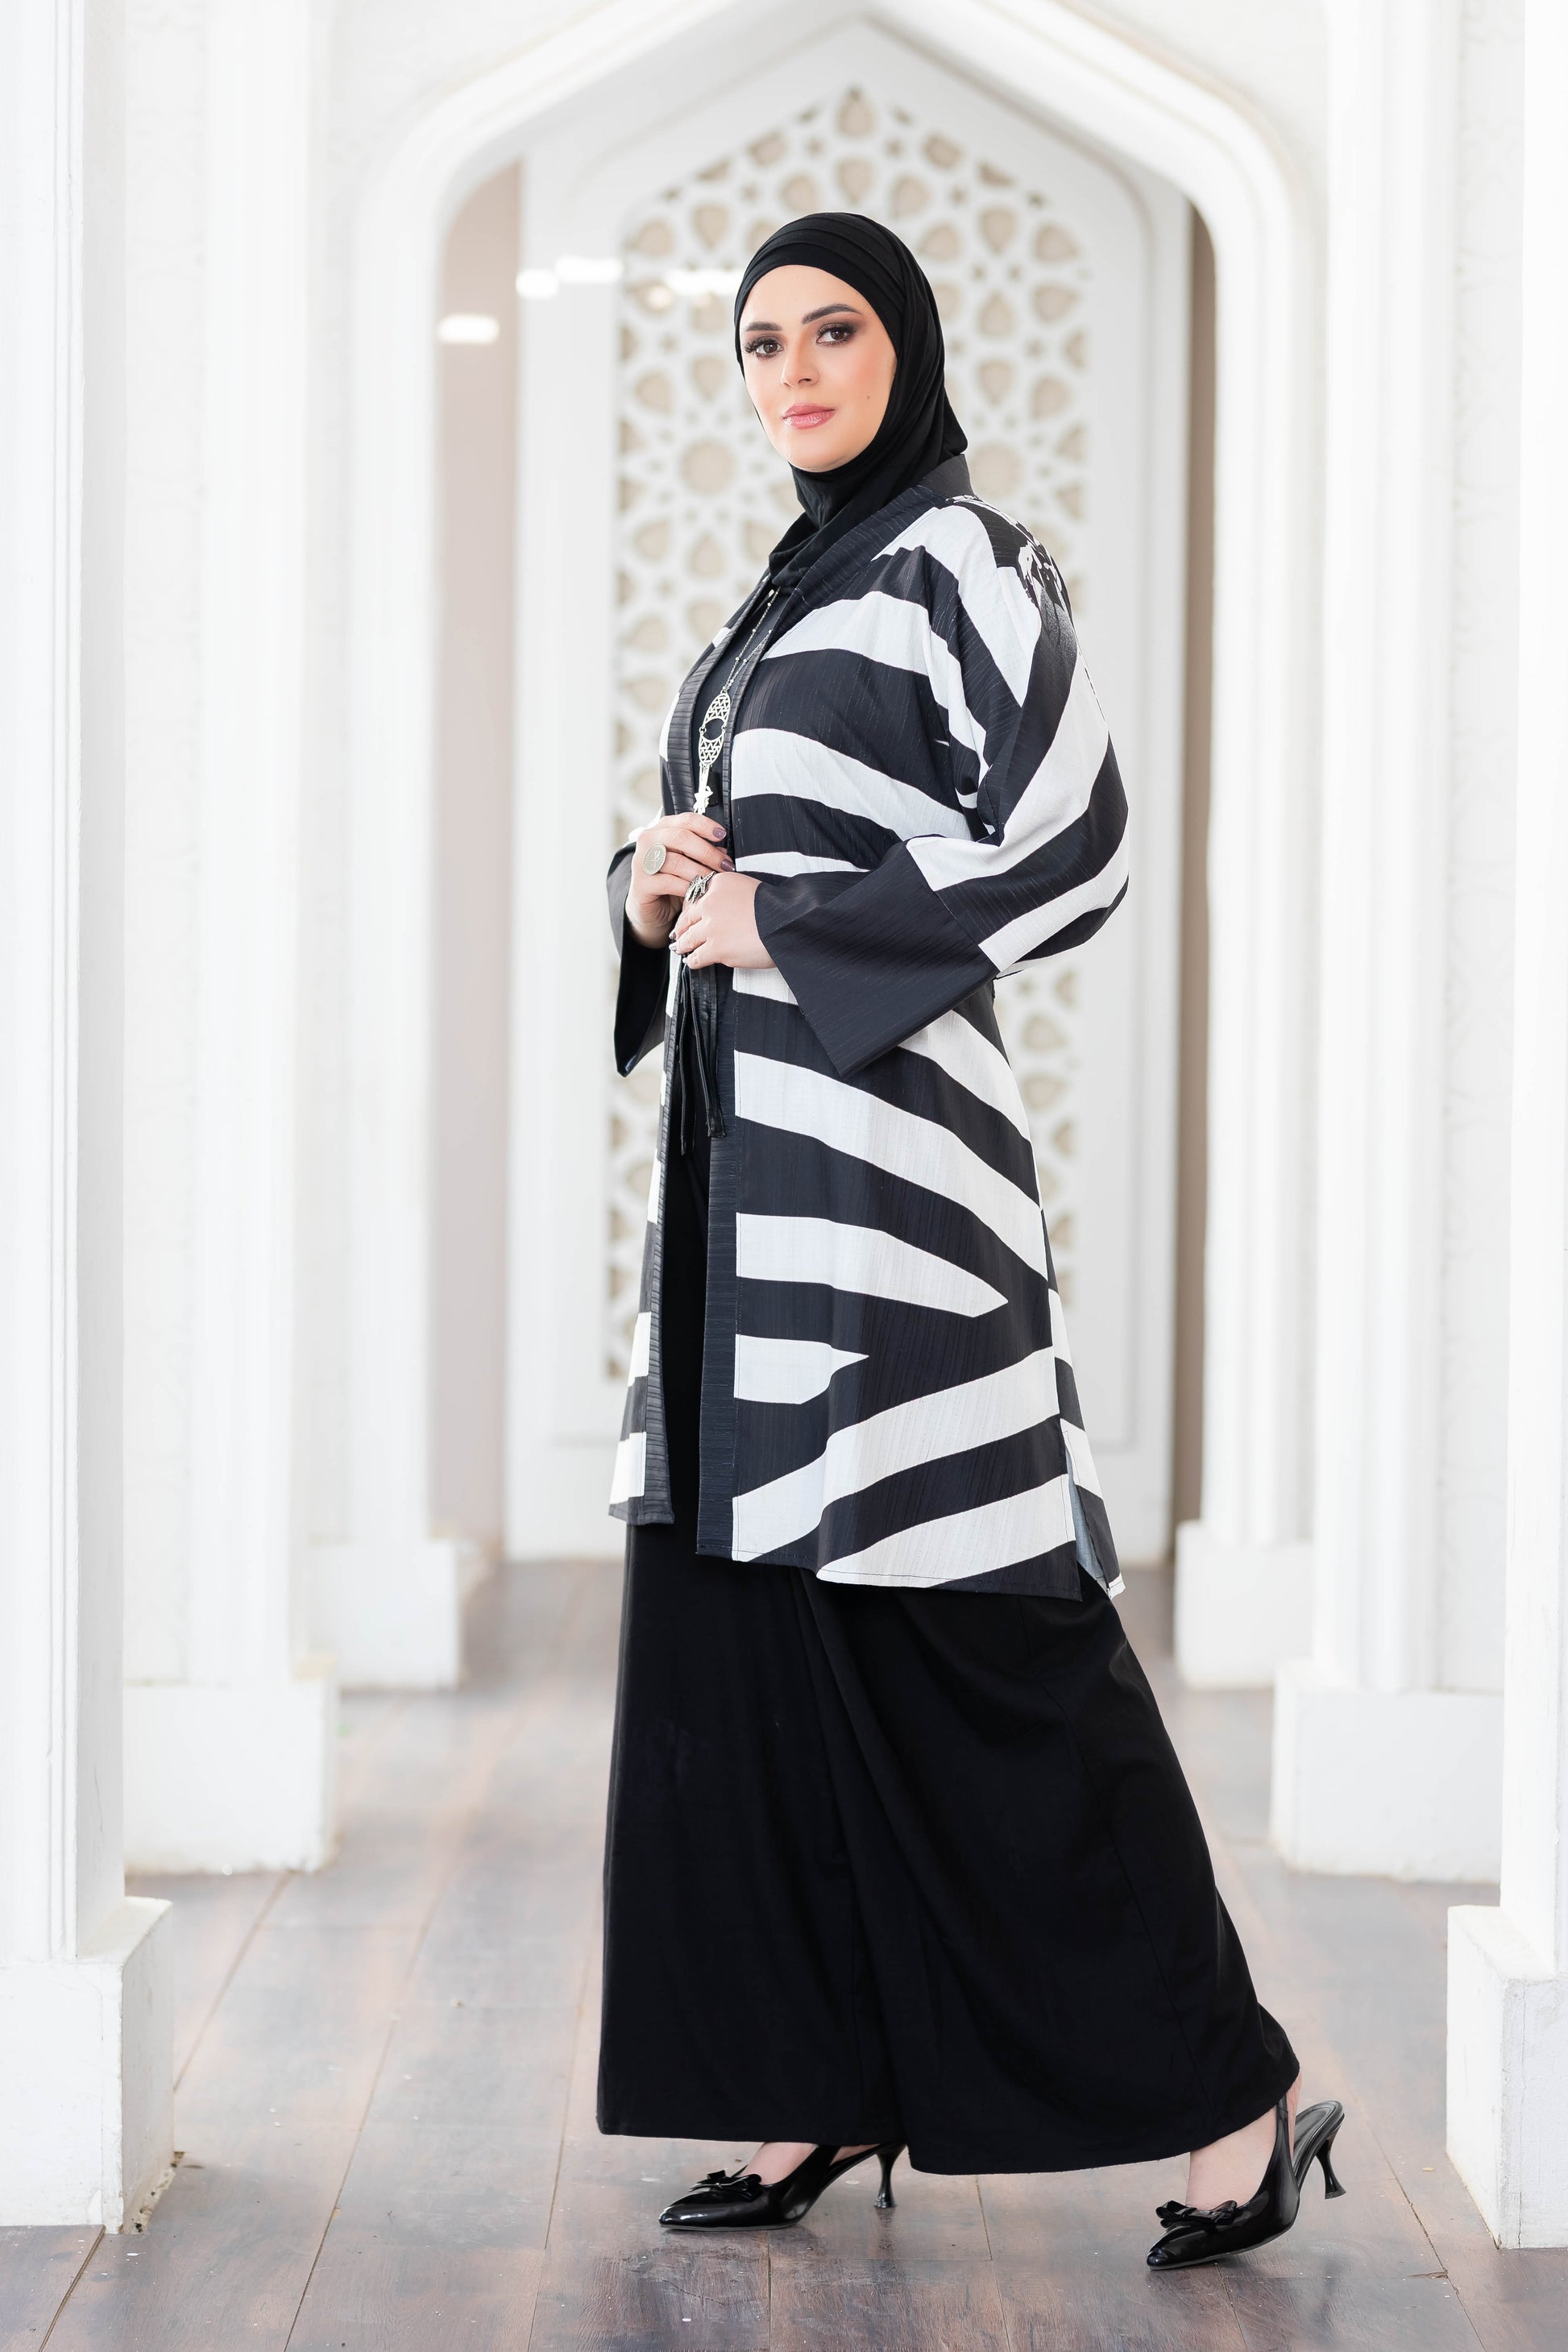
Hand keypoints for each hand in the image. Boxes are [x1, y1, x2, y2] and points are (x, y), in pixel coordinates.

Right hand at [625, 814, 732, 945]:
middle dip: (707, 851)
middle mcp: (649, 841)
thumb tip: (723, 852)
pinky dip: (686, 887)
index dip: (706, 825)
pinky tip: (697, 891)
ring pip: (676, 861)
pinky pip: (668, 882)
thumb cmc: (672, 881)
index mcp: (662, 829)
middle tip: (724, 864)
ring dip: (699, 871)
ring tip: (713, 880)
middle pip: (681, 837)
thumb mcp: (689, 863)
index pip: (685, 819)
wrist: (651, 908)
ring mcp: (642, 861)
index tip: (722, 835)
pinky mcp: (641, 883)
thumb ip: (703, 854)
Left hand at [671, 871, 774, 970]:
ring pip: (687, 939)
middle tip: (678, 935)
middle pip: (687, 918)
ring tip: (681, 950)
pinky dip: (693, 961)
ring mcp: (711, 927)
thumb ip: (730, 894)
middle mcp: (711, 903)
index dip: (690, 911)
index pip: (695, 898)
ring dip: (683, 946)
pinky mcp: (716, 948)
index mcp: (719, 884)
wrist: (787, 924)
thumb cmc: (777, 908)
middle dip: (682, 929)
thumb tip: (722, 909)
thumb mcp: (750, 887)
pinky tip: (693, 962)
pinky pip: (696, 958)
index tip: (688, 918)